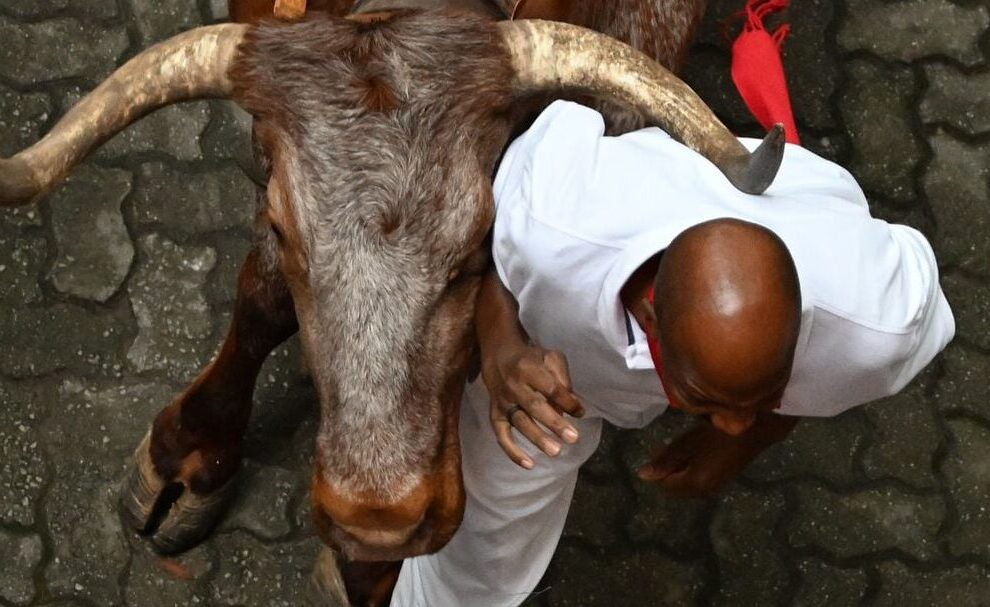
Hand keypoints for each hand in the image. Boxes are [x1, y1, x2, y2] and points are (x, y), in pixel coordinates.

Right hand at [484, 344, 584, 468]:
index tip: (581, 412)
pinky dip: (513, 451)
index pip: (550, 388)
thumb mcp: (550, 357)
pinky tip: (529, 465)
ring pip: (520, 422)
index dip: (566, 401)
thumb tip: (573, 406)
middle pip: (535, 406)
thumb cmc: (531, 359)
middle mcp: (514, 386)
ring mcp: (503, 401)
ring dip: (537, 438)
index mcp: (529, 369)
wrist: (498, 356)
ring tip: (556, 452)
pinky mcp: (495, 414)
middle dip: (554, 423)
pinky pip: (501, 435)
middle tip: (573, 439)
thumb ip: (562, 378)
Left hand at [636, 420, 768, 497]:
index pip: (665, 486)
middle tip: (667, 447)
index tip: (659, 446)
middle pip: (675, 489)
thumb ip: (666, 459)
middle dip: (667, 471)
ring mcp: (715, 487)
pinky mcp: (722, 480)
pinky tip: (695, 453)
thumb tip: (642, 475)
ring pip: (686, 485)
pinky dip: (690, 470)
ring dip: (678, 470)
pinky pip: (698, 482)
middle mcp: (704, 492)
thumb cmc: (719, 434)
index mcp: (695, 484)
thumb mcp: (689, 443)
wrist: (756, 432)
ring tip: (681, 448)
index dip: (658, 468)